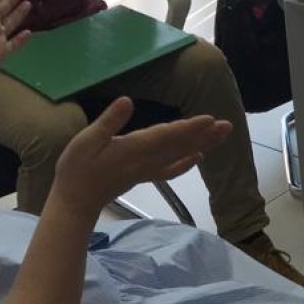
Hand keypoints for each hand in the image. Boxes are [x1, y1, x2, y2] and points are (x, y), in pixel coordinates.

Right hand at [50, 97, 231, 216]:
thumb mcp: (86, 141)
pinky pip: (170, 169)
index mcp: (134, 148)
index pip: (167, 135)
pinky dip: (186, 162)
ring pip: (180, 155)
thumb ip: (108, 122)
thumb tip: (127, 100)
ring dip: (202, 144)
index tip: (210, 119)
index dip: (189, 127)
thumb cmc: (76, 169)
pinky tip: (198, 157)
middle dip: (205, 134)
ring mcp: (147, 169)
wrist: (74, 203)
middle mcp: (146, 160)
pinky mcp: (143, 175)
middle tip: (229, 125)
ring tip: (222, 136)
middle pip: (180, 145)